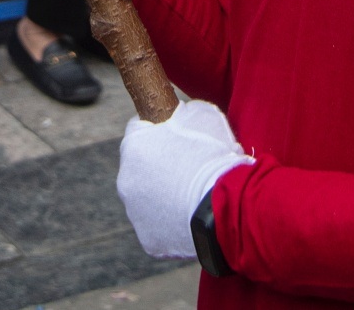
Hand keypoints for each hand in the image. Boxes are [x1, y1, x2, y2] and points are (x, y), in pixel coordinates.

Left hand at [117, 99, 254, 259]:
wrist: (227, 206)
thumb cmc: (215, 157)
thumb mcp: (202, 115)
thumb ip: (182, 113)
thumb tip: (180, 116)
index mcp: (133, 145)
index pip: (138, 130)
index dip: (158, 132)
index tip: (174, 137)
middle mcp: (125, 179)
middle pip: (140, 168)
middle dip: (160, 167)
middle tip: (188, 170)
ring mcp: (135, 213)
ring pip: (148, 199)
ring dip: (164, 196)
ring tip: (194, 197)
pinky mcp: (149, 240)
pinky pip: (158, 227)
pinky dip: (171, 224)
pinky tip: (192, 218)